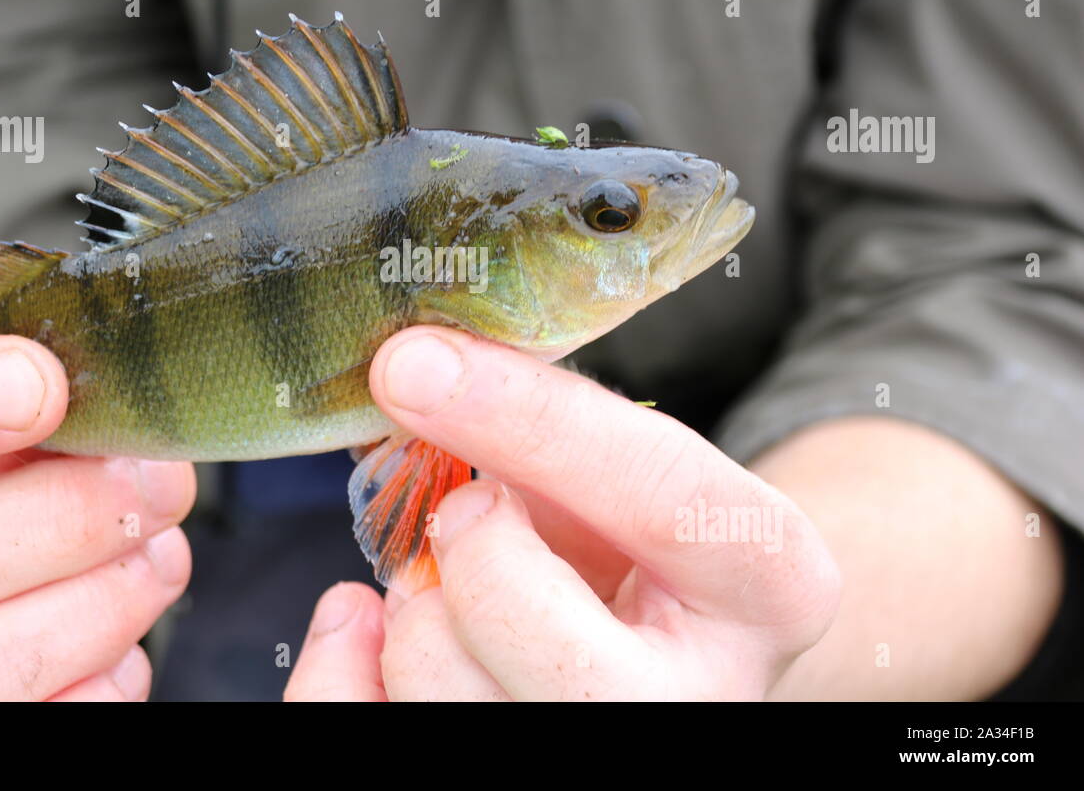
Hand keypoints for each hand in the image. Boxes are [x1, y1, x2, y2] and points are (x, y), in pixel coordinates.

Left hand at [286, 326, 839, 700]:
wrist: (668, 643)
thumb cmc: (639, 547)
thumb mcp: (630, 470)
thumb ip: (544, 431)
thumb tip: (414, 375)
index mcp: (769, 588)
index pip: (659, 496)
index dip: (527, 420)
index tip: (415, 363)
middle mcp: (702, 703)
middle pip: (537, 636)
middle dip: (467, 547)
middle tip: (469, 510)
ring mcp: (612, 753)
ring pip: (443, 691)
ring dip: (414, 608)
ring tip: (451, 583)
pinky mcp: (511, 785)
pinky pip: (371, 727)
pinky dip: (343, 665)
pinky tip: (368, 623)